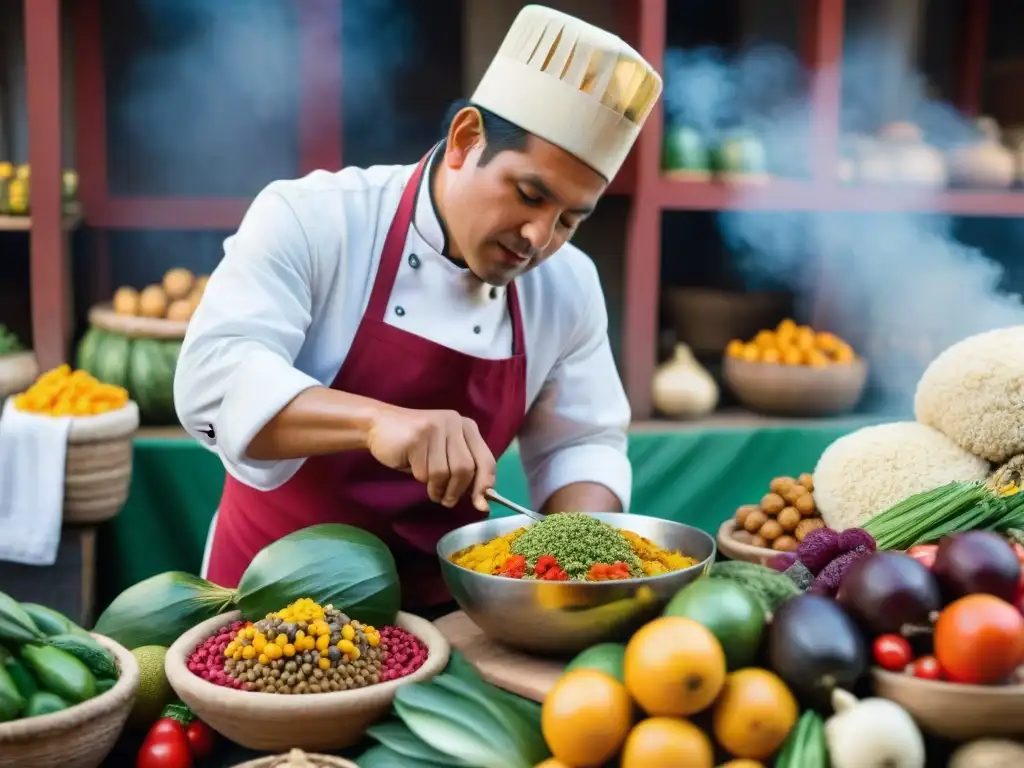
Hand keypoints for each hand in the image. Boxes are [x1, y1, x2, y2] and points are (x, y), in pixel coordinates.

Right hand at [366, 407, 495, 511]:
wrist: (378, 425)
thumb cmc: (415, 445)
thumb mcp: (445, 453)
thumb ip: (464, 469)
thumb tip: (483, 502)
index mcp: (468, 427)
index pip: (486, 460)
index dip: (485, 485)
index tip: (481, 505)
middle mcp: (455, 423)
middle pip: (465, 469)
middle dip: (456, 490)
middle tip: (446, 500)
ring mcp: (437, 428)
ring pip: (444, 473)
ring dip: (436, 487)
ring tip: (429, 485)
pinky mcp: (418, 437)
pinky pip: (425, 472)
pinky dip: (420, 479)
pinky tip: (413, 468)